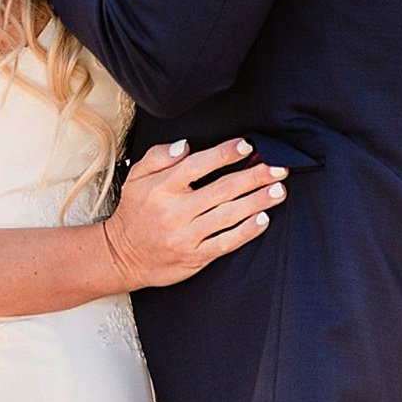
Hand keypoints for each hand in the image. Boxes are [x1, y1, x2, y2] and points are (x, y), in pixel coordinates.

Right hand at [99, 138, 286, 289]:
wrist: (122, 256)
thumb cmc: (135, 211)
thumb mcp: (137, 176)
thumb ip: (160, 156)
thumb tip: (187, 145)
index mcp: (161, 188)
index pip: (197, 165)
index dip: (224, 154)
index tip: (247, 146)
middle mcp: (175, 211)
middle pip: (221, 190)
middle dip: (254, 177)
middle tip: (279, 167)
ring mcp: (186, 235)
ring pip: (228, 215)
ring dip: (257, 201)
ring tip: (279, 190)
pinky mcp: (195, 256)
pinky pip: (225, 243)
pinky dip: (246, 231)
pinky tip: (264, 220)